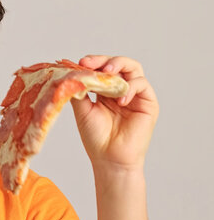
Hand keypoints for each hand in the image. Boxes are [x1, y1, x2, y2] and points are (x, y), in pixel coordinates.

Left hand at [70, 55, 158, 170]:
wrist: (109, 158)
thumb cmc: (96, 137)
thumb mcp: (83, 109)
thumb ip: (80, 89)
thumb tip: (70, 71)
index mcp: (105, 90)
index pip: (102, 68)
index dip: (92, 62)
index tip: (80, 62)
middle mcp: (121, 90)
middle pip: (118, 64)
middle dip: (104, 60)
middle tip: (91, 63)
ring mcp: (135, 95)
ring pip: (133, 68)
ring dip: (118, 66)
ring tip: (106, 73)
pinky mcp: (148, 103)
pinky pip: (142, 85)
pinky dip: (130, 87)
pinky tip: (119, 99)